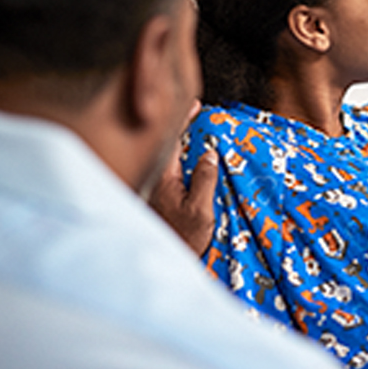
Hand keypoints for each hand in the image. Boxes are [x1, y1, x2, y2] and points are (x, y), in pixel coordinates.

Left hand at [148, 102, 217, 255]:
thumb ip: (205, 179)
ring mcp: (160, 190)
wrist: (172, 264)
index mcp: (164, 179)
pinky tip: (198, 162)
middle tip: (199, 115)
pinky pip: (176, 171)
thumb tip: (209, 153)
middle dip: (183, 129)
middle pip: (169, 146)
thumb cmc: (184, 239)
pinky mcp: (165, 200)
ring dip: (186, 145)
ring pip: (172, 159)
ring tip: (201, 134)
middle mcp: (158, 181)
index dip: (182, 119)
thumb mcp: (200, 210)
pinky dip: (186, 161)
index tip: (194, 104)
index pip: (171, 140)